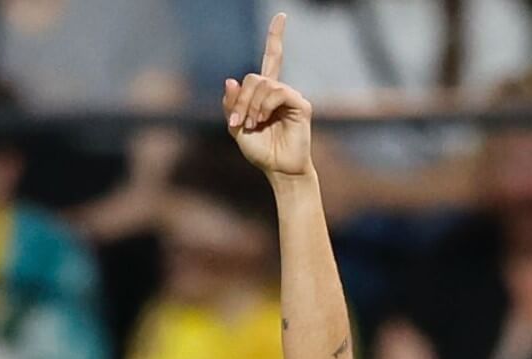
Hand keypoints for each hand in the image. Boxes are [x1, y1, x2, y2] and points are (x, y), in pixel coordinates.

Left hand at [223, 14, 313, 177]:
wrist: (278, 170)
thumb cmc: (261, 151)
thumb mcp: (236, 127)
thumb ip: (232, 105)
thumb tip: (231, 81)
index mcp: (266, 93)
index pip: (272, 58)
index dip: (276, 37)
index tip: (282, 15)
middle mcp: (280, 90)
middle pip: (254, 77)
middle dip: (241, 99)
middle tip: (237, 122)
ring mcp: (291, 96)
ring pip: (263, 84)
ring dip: (250, 105)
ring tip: (250, 124)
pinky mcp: (301, 105)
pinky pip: (278, 92)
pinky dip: (264, 105)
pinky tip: (261, 120)